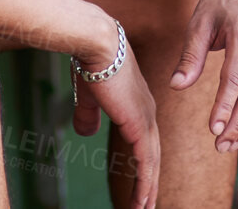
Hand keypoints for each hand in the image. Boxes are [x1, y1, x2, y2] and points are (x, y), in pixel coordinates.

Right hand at [73, 19, 159, 207]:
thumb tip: (86, 133)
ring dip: (148, 188)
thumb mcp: (88, 95)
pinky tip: (143, 201)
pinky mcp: (140, 124)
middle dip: (150, 181)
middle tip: (147, 204)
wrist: (96, 44)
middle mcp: (147, 112)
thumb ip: (88, 114)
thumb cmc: (90, 62)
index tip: (141, 181)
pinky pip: (146, 162)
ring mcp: (146, 118)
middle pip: (152, 154)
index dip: (143, 162)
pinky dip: (146, 183)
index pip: (144, 140)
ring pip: (151, 162)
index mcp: (137, 103)